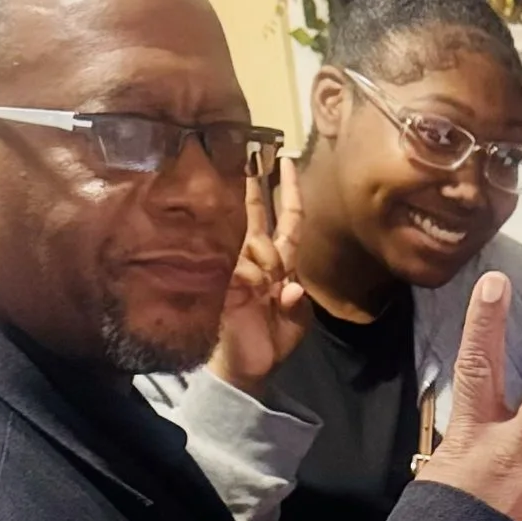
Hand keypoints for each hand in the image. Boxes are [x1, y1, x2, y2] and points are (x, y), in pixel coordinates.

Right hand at [210, 164, 308, 393]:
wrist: (247, 367)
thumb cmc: (272, 340)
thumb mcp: (296, 320)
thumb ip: (296, 300)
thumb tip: (292, 286)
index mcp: (280, 264)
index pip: (288, 220)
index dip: (289, 192)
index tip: (288, 160)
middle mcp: (258, 259)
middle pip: (257, 215)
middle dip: (254, 186)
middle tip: (249, 153)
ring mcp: (238, 268)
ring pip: (251, 241)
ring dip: (261, 254)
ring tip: (262, 278)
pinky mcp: (224, 283)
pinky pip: (238, 267)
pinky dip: (248, 274)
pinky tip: (251, 282)